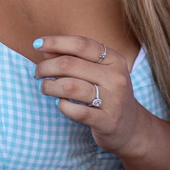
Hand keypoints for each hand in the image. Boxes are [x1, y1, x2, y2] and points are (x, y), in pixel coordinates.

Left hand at [35, 35, 148, 157]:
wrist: (131, 127)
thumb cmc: (108, 94)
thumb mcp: (98, 72)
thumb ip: (74, 58)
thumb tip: (46, 49)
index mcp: (114, 59)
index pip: (81, 44)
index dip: (56, 42)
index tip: (37, 44)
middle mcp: (116, 77)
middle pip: (70, 64)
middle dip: (46, 67)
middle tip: (37, 73)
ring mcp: (113, 100)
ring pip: (70, 87)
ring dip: (49, 86)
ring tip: (45, 88)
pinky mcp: (107, 121)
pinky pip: (75, 111)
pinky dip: (61, 106)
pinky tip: (60, 103)